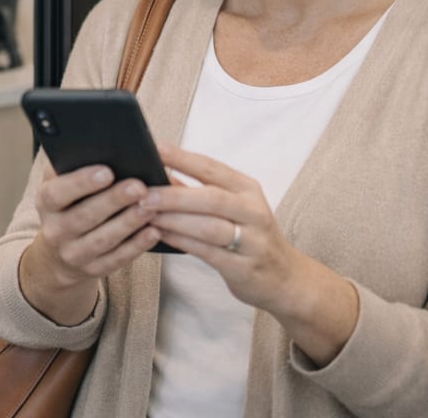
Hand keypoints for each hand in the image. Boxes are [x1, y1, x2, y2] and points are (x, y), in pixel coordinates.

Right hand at [30, 159, 161, 287]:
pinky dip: (136, 246)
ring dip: (128, 223)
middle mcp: (55, 231)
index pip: (57, 193)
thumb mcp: (60, 183)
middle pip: (84, 217)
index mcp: (46, 203)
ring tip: (150, 206)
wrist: (58, 252)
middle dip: (113, 201)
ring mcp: (73, 254)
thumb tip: (98, 144)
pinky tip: (153, 231)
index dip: (80, 183)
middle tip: (138, 186)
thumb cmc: (68, 204)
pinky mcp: (93, 270)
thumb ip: (72, 164)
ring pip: (102, 240)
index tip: (106, 171)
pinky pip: (116, 259)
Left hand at [142, 143, 299, 311]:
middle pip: (211, 198)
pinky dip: (181, 241)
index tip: (155, 150)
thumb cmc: (248, 235)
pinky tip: (161, 234)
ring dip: (174, 220)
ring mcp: (252, 241)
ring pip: (208, 226)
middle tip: (143, 194)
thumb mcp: (232, 206)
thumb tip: (157, 172)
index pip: (212, 168)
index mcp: (247, 189)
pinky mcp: (243, 268)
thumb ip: (197, 191)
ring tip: (147, 215)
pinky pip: (207, 252)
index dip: (183, 158)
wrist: (284, 277)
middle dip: (173, 195)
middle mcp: (253, 211)